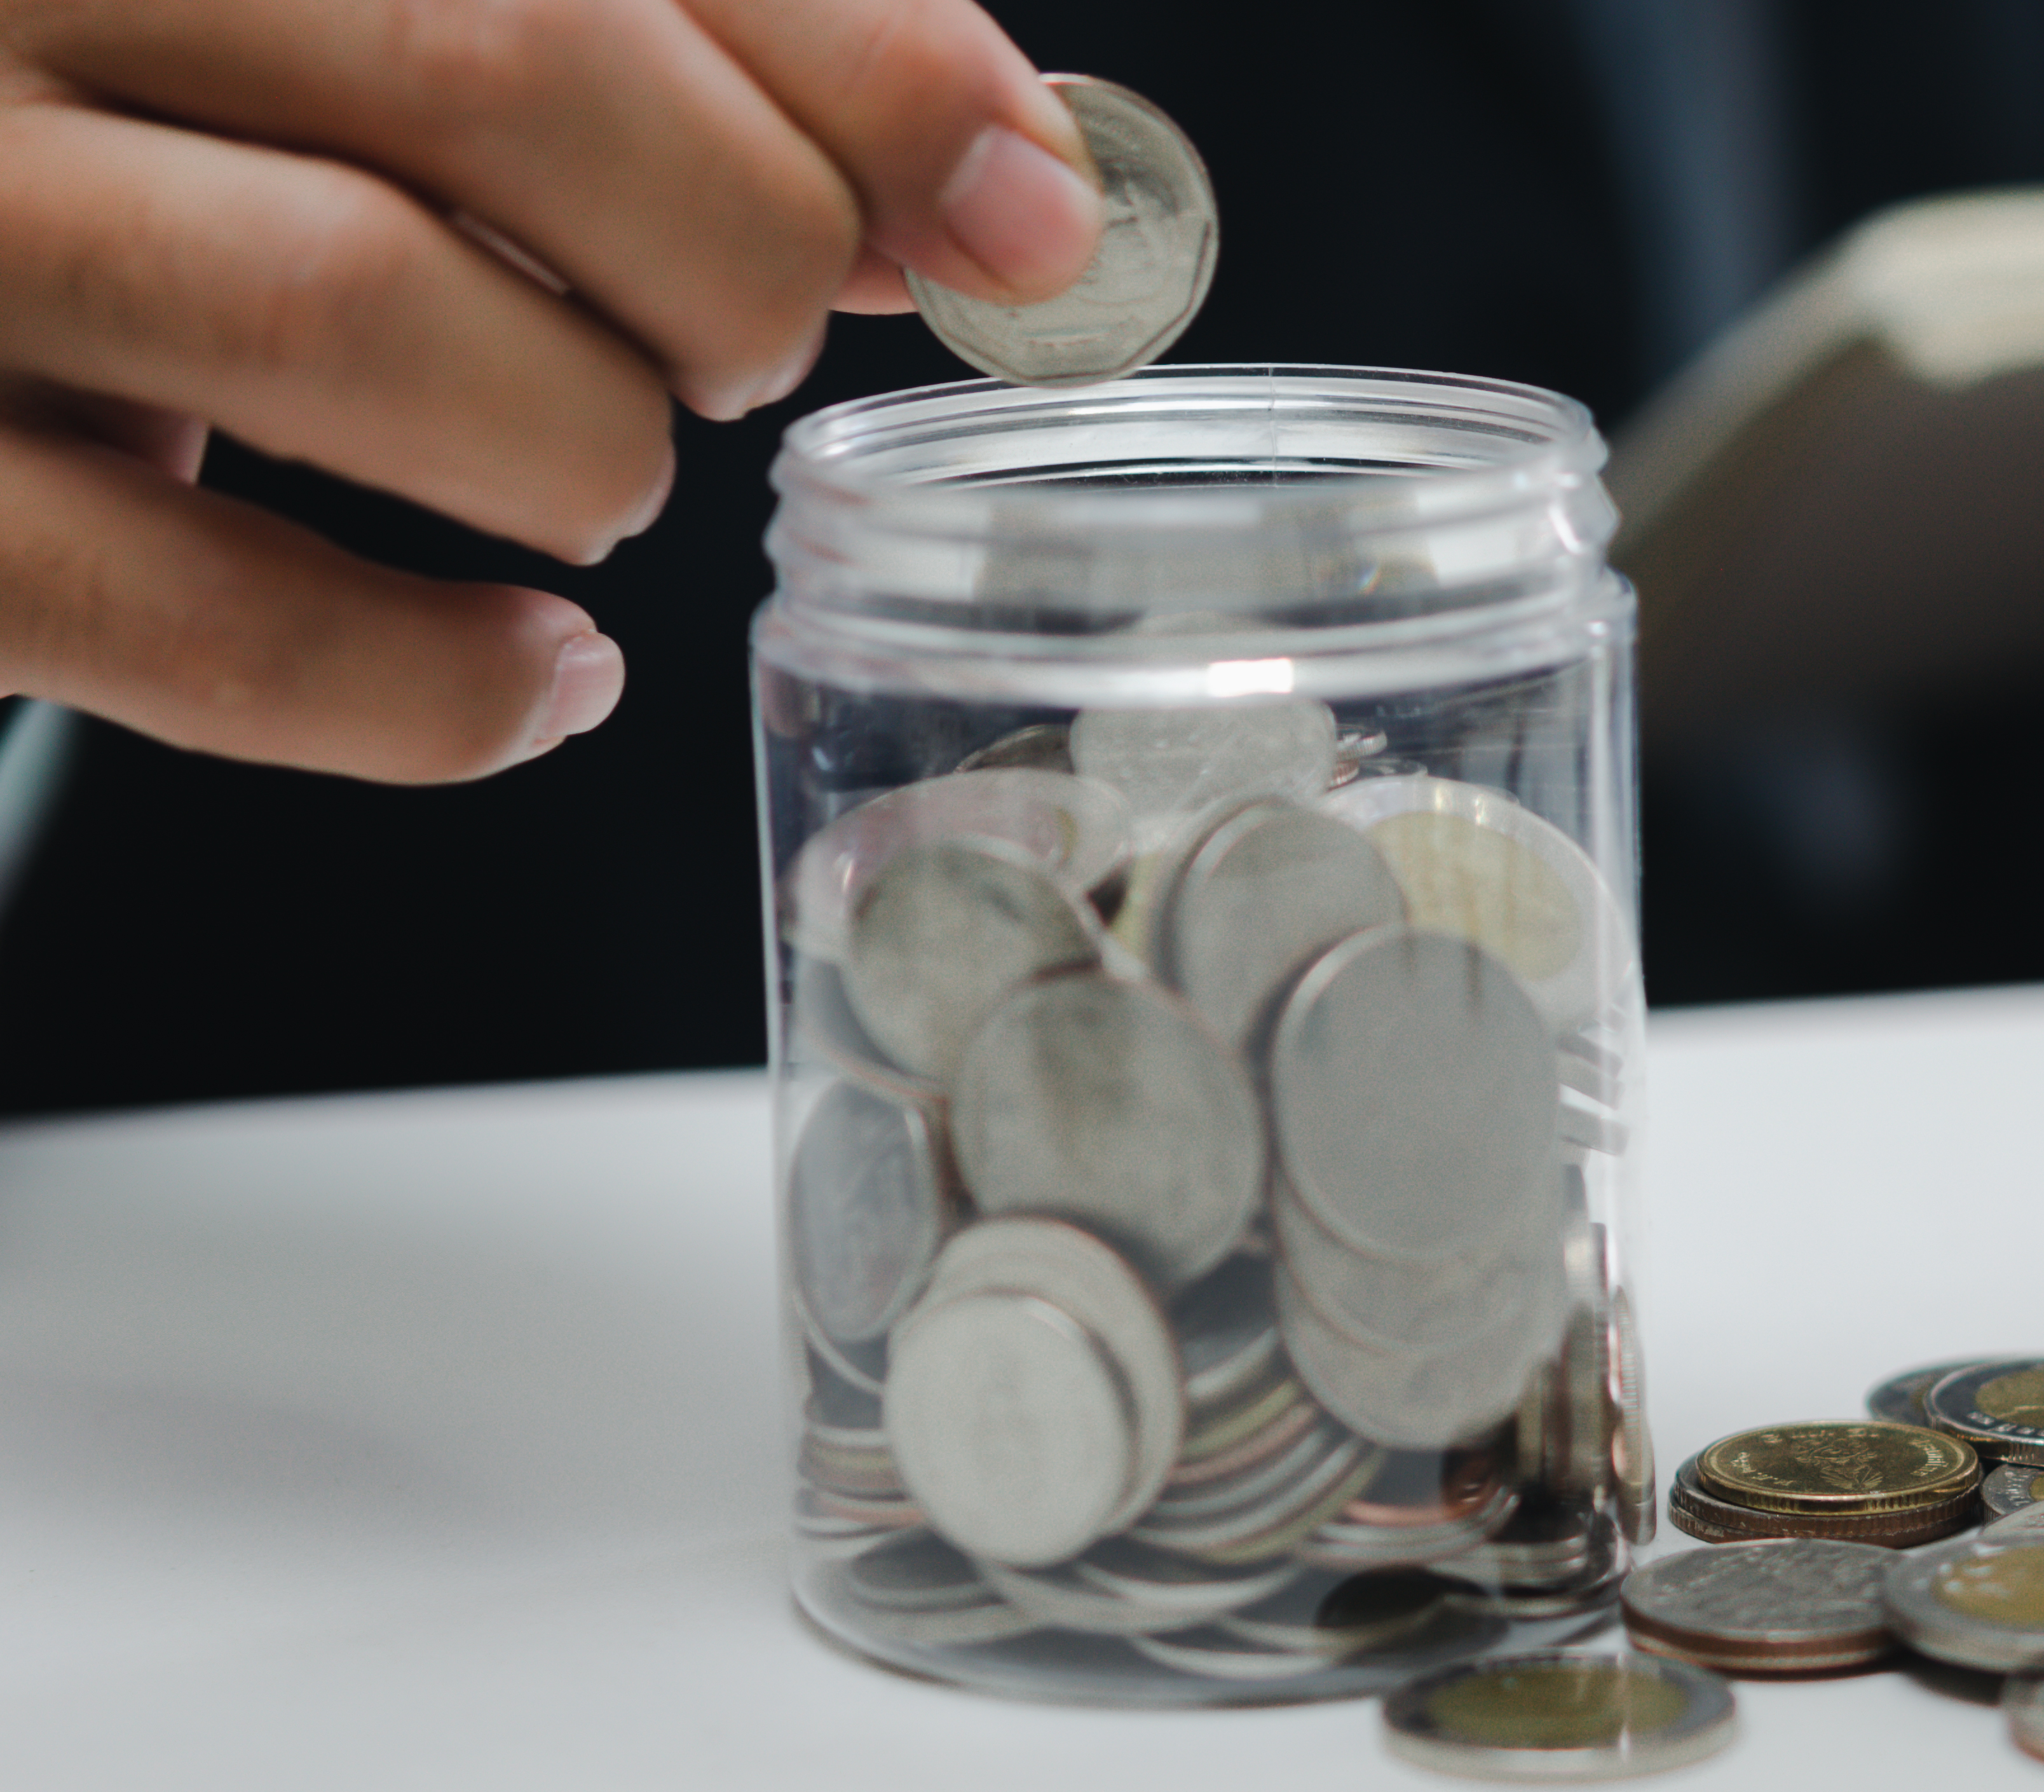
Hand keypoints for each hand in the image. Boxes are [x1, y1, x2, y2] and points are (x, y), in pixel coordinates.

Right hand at [0, 0, 1103, 781]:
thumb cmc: (159, 145)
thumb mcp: (377, 45)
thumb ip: (659, 65)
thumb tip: (981, 197)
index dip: (872, 65)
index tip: (1030, 212)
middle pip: (503, 71)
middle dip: (742, 245)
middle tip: (765, 338)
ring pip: (358, 314)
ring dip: (589, 436)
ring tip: (613, 465)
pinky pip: (211, 622)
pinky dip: (437, 685)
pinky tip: (544, 676)